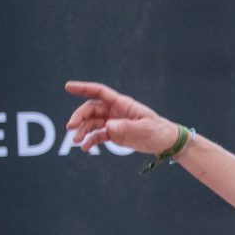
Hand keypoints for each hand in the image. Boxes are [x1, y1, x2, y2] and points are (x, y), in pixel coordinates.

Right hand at [63, 81, 178, 154]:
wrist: (167, 142)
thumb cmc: (159, 130)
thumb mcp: (145, 128)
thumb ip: (127, 127)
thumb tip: (108, 127)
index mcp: (123, 104)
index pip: (100, 92)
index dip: (83, 88)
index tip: (68, 87)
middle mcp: (115, 111)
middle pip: (91, 109)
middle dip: (79, 117)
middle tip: (71, 128)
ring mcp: (113, 122)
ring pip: (91, 123)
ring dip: (82, 131)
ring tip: (76, 141)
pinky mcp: (113, 134)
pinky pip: (97, 135)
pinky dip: (90, 141)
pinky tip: (85, 148)